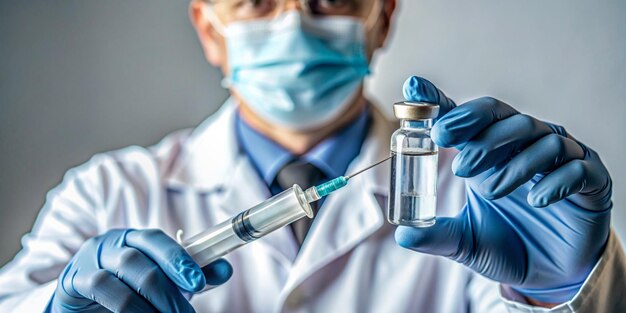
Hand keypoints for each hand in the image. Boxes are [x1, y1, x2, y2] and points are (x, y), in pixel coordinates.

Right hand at [49, 229, 232, 312]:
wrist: (83, 306)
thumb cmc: (128, 290)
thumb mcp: (163, 283)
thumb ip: (190, 276)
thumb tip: (225, 270)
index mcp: (133, 238)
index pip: (156, 239)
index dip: (178, 259)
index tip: (199, 282)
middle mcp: (110, 244)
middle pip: (140, 260)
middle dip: (168, 290)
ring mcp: (89, 260)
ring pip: (123, 275)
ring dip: (149, 303)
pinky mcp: (73, 281)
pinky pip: (102, 288)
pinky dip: (128, 308)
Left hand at [395, 76, 612, 302]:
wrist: (552, 274)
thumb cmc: (508, 245)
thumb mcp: (466, 242)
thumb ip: (438, 236)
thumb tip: (402, 235)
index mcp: (489, 155)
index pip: (465, 119)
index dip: (440, 102)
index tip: (413, 88)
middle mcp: (522, 148)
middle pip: (501, 115)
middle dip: (472, 123)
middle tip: (445, 141)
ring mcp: (559, 160)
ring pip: (540, 138)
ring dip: (511, 161)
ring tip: (488, 190)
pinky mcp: (591, 180)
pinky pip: (578, 167)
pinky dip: (555, 180)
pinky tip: (535, 200)